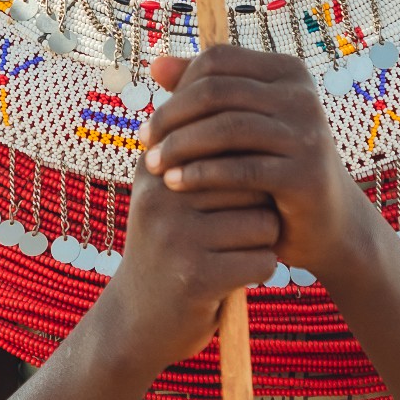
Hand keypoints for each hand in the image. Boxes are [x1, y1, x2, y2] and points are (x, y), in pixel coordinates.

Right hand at [101, 75, 281, 370]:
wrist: (136, 322)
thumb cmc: (165, 247)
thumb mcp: (163, 189)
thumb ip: (189, 141)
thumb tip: (206, 77)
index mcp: (154, 167)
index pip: (228, 140)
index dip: (247, 168)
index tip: (236, 192)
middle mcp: (160, 195)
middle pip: (252, 178)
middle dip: (260, 204)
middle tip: (236, 227)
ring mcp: (176, 237)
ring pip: (263, 221)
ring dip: (262, 241)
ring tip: (233, 252)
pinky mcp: (196, 277)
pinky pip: (262, 260)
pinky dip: (259, 272)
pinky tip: (234, 278)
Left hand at [139, 46, 378, 284]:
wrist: (324, 223)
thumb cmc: (271, 168)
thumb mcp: (239, 126)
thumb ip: (202, 94)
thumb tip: (155, 64)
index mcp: (287, 72)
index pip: (217, 61)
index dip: (176, 89)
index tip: (150, 124)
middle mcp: (302, 95)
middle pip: (217, 91)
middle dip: (171, 117)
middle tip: (143, 144)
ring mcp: (308, 134)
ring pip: (226, 127)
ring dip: (180, 146)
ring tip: (152, 166)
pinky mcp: (306, 174)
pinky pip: (241, 168)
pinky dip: (200, 174)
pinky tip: (173, 183)